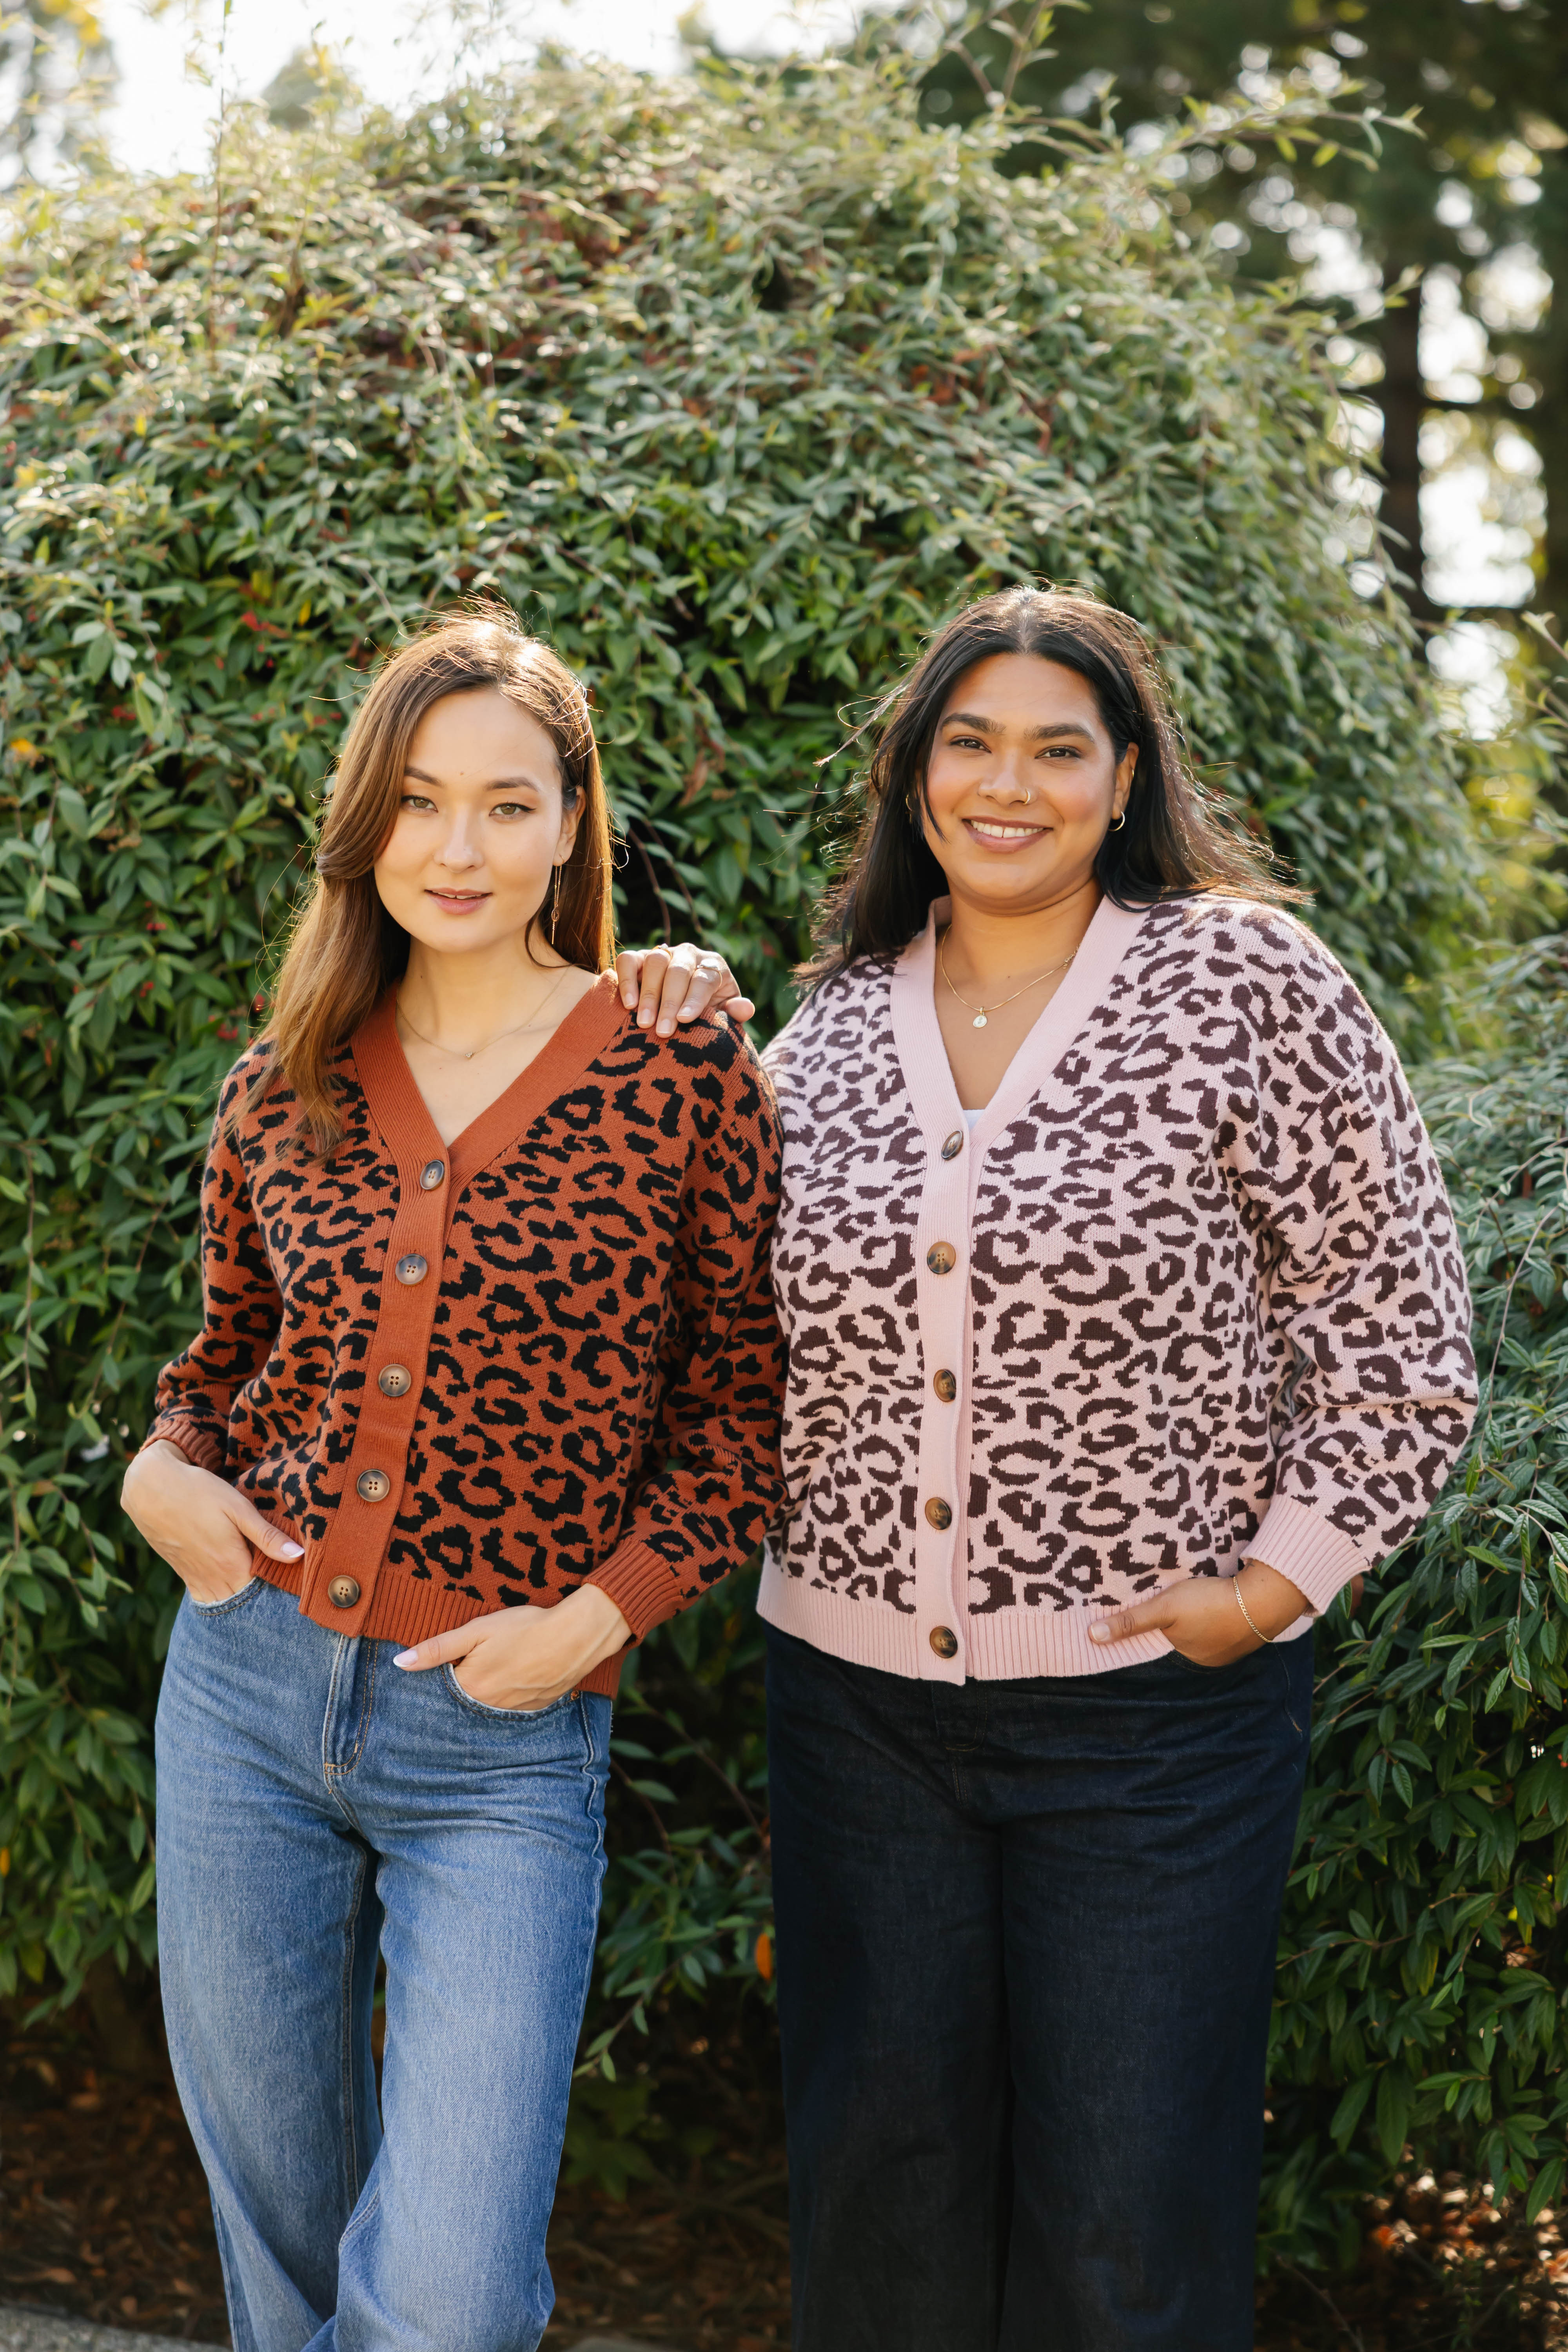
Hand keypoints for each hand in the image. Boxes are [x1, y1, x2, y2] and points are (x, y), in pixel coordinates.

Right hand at [120, 1438, 302, 1604]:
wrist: (150, 1487)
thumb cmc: (198, 1492)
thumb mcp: (238, 1508)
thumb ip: (267, 1536)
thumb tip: (298, 1556)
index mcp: (231, 1564)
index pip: (261, 1593)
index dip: (277, 1589)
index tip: (291, 1584)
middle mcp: (211, 1578)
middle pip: (241, 1602)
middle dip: (258, 1600)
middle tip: (276, 1590)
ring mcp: (194, 1577)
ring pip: (221, 1601)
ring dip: (238, 1598)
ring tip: (255, 1587)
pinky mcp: (182, 1571)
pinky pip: (203, 1595)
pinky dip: (217, 1594)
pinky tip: (229, 1584)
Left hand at [393, 1583, 631, 1710]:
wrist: (577, 1636)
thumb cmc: (525, 1628)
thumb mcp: (477, 1630)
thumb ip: (438, 1648)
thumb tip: (400, 1663)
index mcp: (471, 1688)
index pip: (440, 1693)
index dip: (437, 1679)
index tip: (440, 1668)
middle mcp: (489, 1707)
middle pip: (463, 1703)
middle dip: (461, 1689)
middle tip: (472, 1666)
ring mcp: (514, 1711)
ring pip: (487, 1708)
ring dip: (484, 1694)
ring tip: (494, 1671)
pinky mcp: (535, 1708)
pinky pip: (512, 1709)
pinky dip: (508, 1696)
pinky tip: (515, 1677)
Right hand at [615, 942, 753, 1039]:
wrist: (683, 1006)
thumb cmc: (707, 1013)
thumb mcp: (724, 1015)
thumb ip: (734, 1014)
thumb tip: (745, 1008)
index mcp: (714, 966)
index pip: (705, 978)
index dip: (695, 999)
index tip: (684, 1020)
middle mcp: (689, 954)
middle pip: (678, 970)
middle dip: (670, 1002)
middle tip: (663, 1031)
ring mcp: (663, 953)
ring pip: (655, 961)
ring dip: (648, 993)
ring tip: (644, 1023)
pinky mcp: (638, 958)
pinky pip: (628, 960)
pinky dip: (626, 979)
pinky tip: (628, 1005)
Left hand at [1088, 1559, 1307, 1665]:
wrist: (1264, 1598)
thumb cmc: (1210, 1604)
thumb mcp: (1165, 1609)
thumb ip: (1130, 1622)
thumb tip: (1092, 1637)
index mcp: (1188, 1660)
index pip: (1160, 1653)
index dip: (1149, 1641)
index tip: (1139, 1631)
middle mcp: (1208, 1661)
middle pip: (1181, 1646)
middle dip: (1172, 1634)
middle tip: (1165, 1614)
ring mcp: (1230, 1649)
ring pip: (1202, 1637)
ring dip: (1194, 1626)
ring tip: (1187, 1609)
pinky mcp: (1244, 1632)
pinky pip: (1221, 1628)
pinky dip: (1213, 1620)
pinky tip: (1210, 1607)